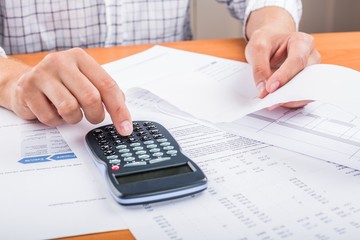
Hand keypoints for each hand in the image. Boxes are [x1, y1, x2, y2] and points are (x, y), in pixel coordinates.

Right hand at [7, 48, 132, 134]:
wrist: (24, 82)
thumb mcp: (85, 79)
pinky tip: (52, 111)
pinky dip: (56, 121)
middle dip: (96, 115)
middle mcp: (60, 61)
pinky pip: (50, 117)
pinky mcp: (26, 90)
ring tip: (69, 112)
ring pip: (70, 109)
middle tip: (94, 118)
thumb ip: (105, 91)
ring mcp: (41, 74)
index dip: (119, 110)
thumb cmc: (61, 82)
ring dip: (74, 118)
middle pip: (91, 97)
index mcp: (80, 57)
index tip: (125, 127)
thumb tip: (123, 113)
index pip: (107, 85)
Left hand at [245, 7, 320, 108]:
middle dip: (288, 91)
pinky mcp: (305, 82)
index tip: (270, 88)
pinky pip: (302, 95)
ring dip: (290, 99)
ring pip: (306, 89)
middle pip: (305, 77)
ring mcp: (310, 70)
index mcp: (302, 42)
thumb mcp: (257, 48)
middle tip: (271, 101)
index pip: (297, 61)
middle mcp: (311, 56)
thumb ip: (260, 68)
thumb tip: (264, 90)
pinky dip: (290, 101)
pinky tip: (278, 103)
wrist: (271, 40)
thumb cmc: (267, 40)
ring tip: (273, 103)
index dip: (284, 76)